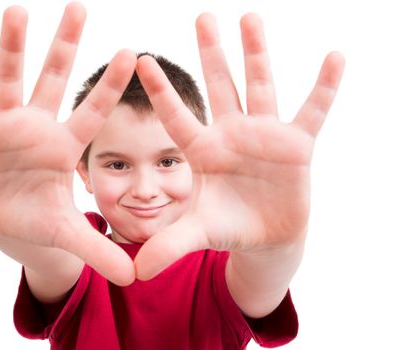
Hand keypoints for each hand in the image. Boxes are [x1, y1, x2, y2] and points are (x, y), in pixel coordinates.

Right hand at [0, 4, 136, 285]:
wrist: (4, 220)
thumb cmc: (39, 219)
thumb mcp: (67, 234)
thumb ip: (99, 250)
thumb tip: (133, 277)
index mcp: (65, 147)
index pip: (93, 111)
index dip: (111, 85)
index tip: (132, 53)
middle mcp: (37, 128)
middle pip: (54, 80)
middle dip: (66, 46)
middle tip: (80, 6)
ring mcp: (4, 128)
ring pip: (8, 82)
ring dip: (11, 49)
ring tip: (17, 11)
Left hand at [134, 13, 344, 279]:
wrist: (265, 235)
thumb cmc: (227, 227)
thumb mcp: (198, 233)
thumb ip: (169, 245)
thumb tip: (137, 273)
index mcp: (203, 151)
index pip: (177, 116)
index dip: (160, 91)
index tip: (140, 60)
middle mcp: (231, 134)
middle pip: (220, 87)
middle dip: (211, 53)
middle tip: (202, 16)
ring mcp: (265, 135)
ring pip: (261, 87)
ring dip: (257, 53)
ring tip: (249, 17)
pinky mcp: (297, 145)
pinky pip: (313, 110)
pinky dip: (324, 86)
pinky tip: (335, 56)